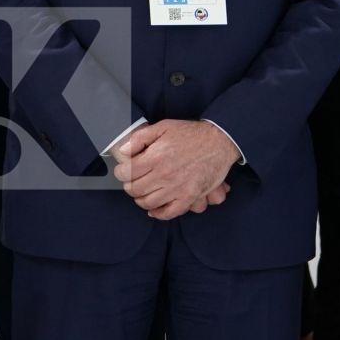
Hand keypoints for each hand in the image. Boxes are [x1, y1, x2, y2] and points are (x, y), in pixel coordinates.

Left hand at [112, 120, 240, 220]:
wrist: (218, 141)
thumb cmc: (191, 133)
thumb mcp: (163, 126)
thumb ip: (140, 138)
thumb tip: (123, 151)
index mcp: (156, 157)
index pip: (127, 172)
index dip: (120, 172)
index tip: (122, 170)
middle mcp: (164, 175)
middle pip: (135, 189)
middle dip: (129, 186)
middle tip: (131, 181)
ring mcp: (177, 188)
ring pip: (149, 203)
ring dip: (140, 199)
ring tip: (142, 192)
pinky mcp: (189, 197)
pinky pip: (169, 213)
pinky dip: (158, 213)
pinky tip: (154, 209)